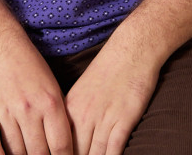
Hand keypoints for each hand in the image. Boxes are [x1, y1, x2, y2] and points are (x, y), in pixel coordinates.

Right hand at [0, 34, 73, 154]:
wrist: (0, 45)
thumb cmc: (31, 68)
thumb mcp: (53, 88)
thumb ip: (58, 118)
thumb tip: (64, 149)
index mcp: (51, 103)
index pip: (61, 147)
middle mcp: (30, 109)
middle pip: (39, 154)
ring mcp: (7, 111)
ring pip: (17, 152)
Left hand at [65, 40, 159, 154]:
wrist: (132, 48)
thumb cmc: (109, 68)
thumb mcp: (82, 91)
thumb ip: (74, 117)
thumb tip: (69, 141)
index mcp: (68, 109)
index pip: (59, 147)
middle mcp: (82, 116)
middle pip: (74, 154)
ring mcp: (103, 118)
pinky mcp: (123, 119)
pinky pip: (113, 150)